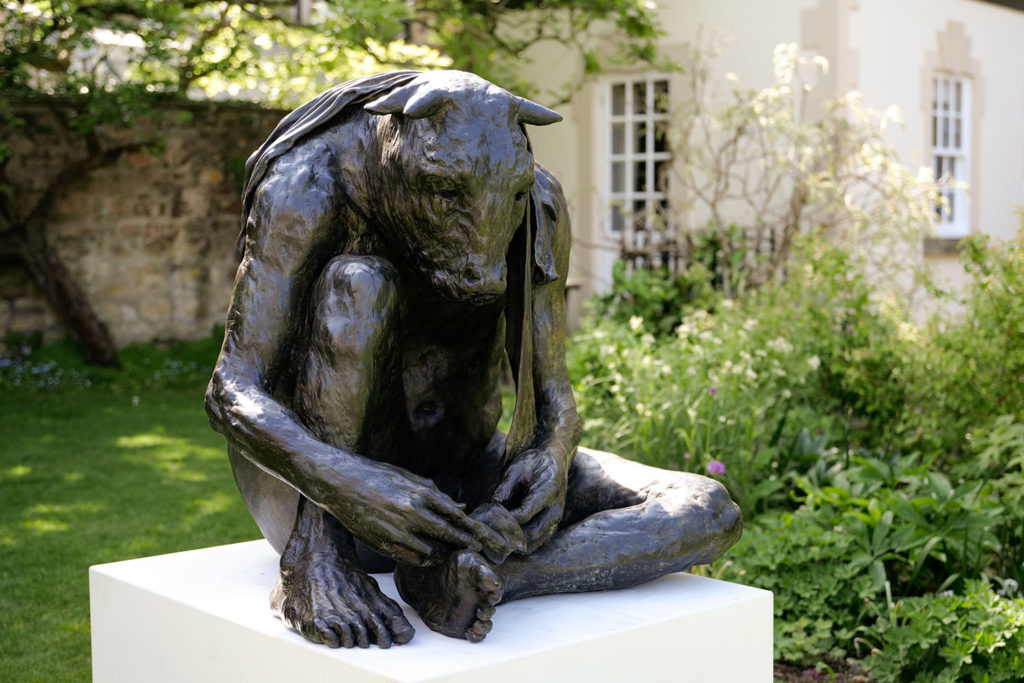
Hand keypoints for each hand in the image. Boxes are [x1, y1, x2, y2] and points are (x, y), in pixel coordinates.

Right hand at [329, 460, 505, 566]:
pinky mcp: (384, 543)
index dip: (476, 530)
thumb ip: (435, 494)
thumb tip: (461, 507)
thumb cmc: (376, 475)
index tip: (489, 538)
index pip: (458, 516)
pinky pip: (412, 558)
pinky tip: (431, 558)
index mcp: (421, 493)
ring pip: (433, 551)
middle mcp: (413, 512)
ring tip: (454, 555)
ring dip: (446, 554)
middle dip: (469, 545)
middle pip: (450, 535)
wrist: (340, 482)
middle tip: (485, 552)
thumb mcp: (409, 478)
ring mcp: (398, 530)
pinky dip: (425, 560)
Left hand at [492, 448, 568, 552]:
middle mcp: (555, 509)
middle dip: (510, 535)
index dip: (506, 520)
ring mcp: (556, 519)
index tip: (490, 520)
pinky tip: (508, 539)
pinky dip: (523, 544)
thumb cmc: (534, 463)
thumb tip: (491, 507)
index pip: (525, 514)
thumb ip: (504, 488)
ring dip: (516, 543)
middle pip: (531, 533)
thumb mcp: (516, 469)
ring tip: (497, 538)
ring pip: (535, 541)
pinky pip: (539, 541)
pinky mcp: (553, 525)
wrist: (555, 461)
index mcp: (547, 492)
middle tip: (490, 533)